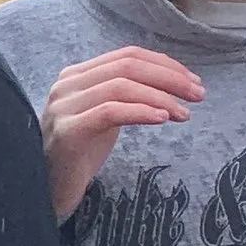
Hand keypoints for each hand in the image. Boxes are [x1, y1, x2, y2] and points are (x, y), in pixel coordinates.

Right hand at [39, 45, 204, 219]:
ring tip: (184, 114)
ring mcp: (64, 107)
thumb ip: (125, 95)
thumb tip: (173, 83)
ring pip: (120, 86)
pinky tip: (162, 119)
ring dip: (160, 97)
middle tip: (198, 94)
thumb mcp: (104, 116)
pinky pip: (110, 112)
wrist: (47, 190)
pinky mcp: (67, 131)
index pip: (127, 56)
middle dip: (170, 78)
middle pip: (127, 67)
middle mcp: (67, 85)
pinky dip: (140, 112)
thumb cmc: (80, 154)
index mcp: (77, 75)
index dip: (165, 64)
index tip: (193, 81)